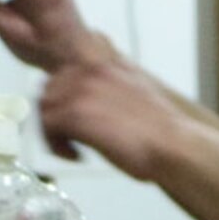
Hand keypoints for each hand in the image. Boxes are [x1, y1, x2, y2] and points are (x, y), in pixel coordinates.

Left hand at [37, 56, 191, 175]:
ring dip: (54, 131)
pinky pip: (47, 126)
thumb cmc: (162, 130)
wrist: (174, 145)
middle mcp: (91, 69)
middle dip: (56, 114)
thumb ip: (114, 87)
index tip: (68, 110)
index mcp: (107, 63)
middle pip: (49, 87)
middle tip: (71, 137)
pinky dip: (57, 146)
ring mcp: (82, 90)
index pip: (66, 66)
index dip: (62, 90)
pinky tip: (78, 156)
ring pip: (45, 106)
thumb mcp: (139, 92)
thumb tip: (99, 100)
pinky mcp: (75, 113)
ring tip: (74, 148)